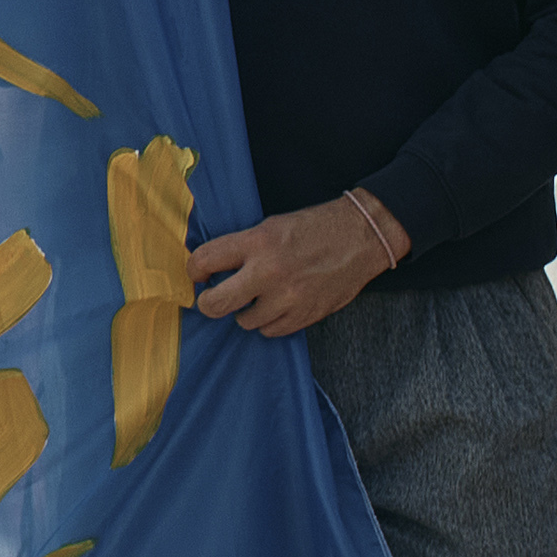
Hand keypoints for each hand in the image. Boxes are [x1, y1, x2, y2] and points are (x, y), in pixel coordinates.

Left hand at [188, 198, 390, 338]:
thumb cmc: (315, 228)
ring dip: (245, 311)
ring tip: (256, 298)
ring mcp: (289, 298)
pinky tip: (276, 306)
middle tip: (212, 298)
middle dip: (208, 302)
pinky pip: (271, 331)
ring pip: (245, 321)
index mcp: (258, 242)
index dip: (194, 270)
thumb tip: (212, 269)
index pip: (205, 261)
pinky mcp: (306, 315)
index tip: (198, 275)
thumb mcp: (272, 226)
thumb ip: (242, 247)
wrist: (362, 237)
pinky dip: (269, 321)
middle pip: (216, 304)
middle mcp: (270, 272)